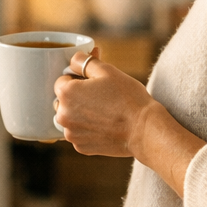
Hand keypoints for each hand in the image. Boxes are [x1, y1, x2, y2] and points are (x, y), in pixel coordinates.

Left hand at [57, 51, 206, 197]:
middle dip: (77, 97)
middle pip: (63, 101)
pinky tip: (104, 125)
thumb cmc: (127, 98)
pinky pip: (79, 133)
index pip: (62, 81)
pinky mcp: (80, 147)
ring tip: (104, 112)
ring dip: (81, 114)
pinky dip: (88, 129)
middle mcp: (62, 115)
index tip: (94, 83)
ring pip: (71, 118)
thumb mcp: (107, 70)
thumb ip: (85, 62)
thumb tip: (75, 59)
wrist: (143, 129)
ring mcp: (71, 133)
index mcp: (66, 93)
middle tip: (100, 97)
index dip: (78, 79)